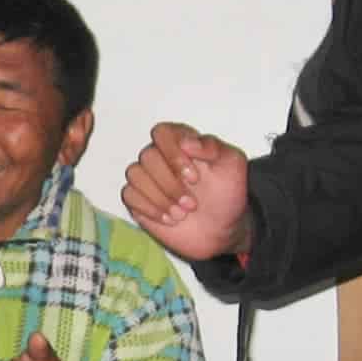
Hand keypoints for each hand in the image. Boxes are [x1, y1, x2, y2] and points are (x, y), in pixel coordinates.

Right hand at [122, 121, 254, 261]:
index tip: (194, 178)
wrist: (224, 227)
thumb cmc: (227, 192)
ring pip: (135, 175)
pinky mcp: (139, 200)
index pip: (162, 133)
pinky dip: (149, 208)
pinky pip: (129, 195)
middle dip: (170, 184)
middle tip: (192, 204)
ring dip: (160, 197)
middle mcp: (161, 156)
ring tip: (182, 214)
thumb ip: (213, 147)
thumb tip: (186, 142)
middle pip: (148, 156)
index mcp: (181, 141)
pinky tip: (170, 219)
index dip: (174, 154)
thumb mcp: (232, 164)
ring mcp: (148, 178)